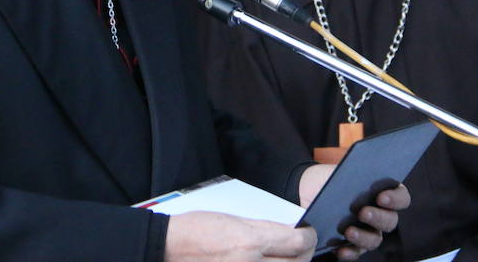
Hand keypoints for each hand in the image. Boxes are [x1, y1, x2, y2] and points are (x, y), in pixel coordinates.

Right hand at [165, 211, 316, 261]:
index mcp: (250, 242)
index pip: (298, 242)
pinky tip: (265, 261)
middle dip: (302, 252)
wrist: (169, 248)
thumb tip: (287, 232)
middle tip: (298, 245)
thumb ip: (263, 228)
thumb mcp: (232, 219)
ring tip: (281, 256)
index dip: (308, 236)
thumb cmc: (196, 230)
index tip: (306, 232)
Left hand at [298, 165, 409, 260]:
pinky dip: (349, 252)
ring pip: (374, 239)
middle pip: (390, 221)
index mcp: (381, 192)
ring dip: (364, 237)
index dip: (396, 198)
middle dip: (378, 217)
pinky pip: (355, 252)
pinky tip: (339, 249)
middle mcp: (379, 214)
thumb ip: (352, 173)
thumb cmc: (327, 179)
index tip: (381, 197)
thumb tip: (359, 177)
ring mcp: (366, 231)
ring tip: (349, 231)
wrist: (305, 191)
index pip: (401, 197)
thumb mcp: (337, 172)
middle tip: (363, 212)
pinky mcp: (351, 244)